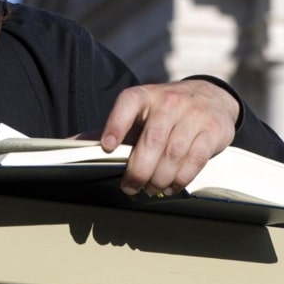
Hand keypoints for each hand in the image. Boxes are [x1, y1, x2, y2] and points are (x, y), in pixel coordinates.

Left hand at [100, 79, 239, 196]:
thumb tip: (71, 144)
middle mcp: (169, 101)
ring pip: (172, 155)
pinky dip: (180, 180)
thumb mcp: (139, 113)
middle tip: (130, 187)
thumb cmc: (165, 110)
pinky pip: (194, 161)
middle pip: (151, 142)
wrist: (209, 97)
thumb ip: (110, 128)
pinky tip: (171, 186)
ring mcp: (192, 115)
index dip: (116, 124)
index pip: (128, 104)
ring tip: (151, 188)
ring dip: (159, 180)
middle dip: (138, 171)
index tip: (107, 146)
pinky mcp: (212, 130)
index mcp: (145, 95)